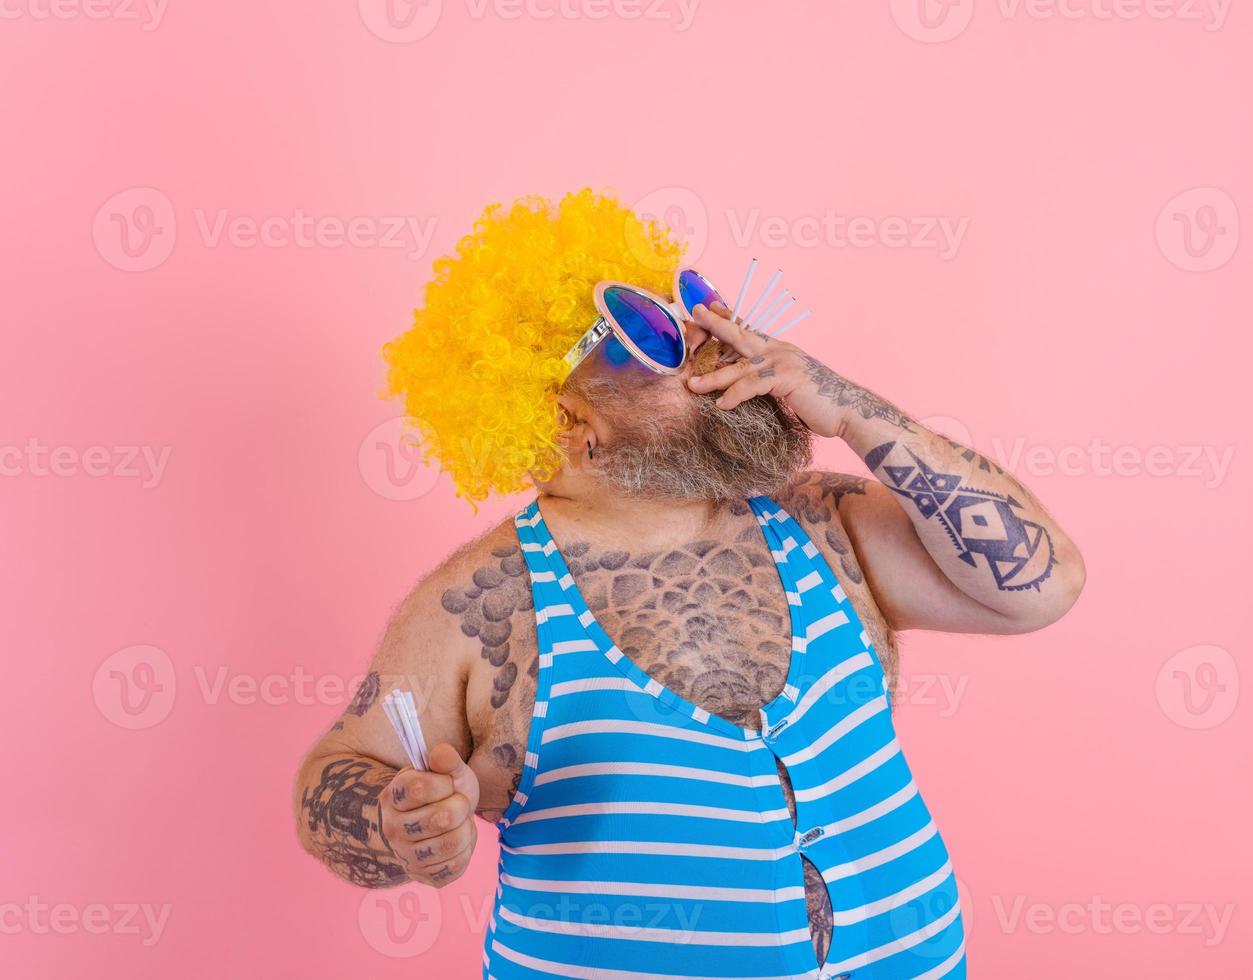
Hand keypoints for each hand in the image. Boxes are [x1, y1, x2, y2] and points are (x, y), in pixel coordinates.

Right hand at [380, 743, 479, 887]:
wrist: (440, 821)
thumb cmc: (443, 793)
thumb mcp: (447, 771)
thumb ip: (446, 759)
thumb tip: (441, 753)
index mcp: (393, 797)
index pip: (418, 788)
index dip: (444, 783)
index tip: (448, 783)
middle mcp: (393, 829)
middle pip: (441, 818)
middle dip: (461, 806)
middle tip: (459, 803)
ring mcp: (406, 856)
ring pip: (451, 844)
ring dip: (466, 829)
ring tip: (460, 822)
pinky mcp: (424, 876)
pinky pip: (456, 866)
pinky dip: (467, 850)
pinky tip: (459, 841)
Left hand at [685, 302, 847, 437]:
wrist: (847, 409)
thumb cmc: (818, 401)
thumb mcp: (789, 385)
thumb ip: (768, 379)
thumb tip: (747, 385)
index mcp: (778, 349)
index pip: (748, 329)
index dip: (727, 318)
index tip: (709, 308)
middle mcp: (778, 350)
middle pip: (740, 335)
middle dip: (715, 325)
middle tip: (694, 315)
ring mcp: (782, 363)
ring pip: (739, 366)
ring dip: (713, 377)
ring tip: (692, 384)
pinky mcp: (785, 379)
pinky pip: (752, 385)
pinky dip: (735, 395)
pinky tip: (722, 405)